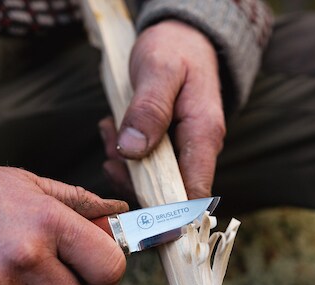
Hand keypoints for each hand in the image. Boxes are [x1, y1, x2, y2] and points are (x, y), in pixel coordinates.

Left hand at [100, 20, 224, 199]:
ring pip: (148, 181)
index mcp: (203, 134)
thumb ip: (149, 109)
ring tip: (111, 129)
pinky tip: (114, 130)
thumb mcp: (159, 70)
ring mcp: (180, 151)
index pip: (194, 194)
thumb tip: (134, 151)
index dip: (168, 214)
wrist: (182, 39)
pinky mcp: (164, 149)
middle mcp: (196, 150)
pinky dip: (122, 154)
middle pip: (165, 192)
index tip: (135, 215)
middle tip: (111, 147)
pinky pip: (141, 165)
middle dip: (131, 179)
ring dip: (122, 164)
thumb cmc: (175, 50)